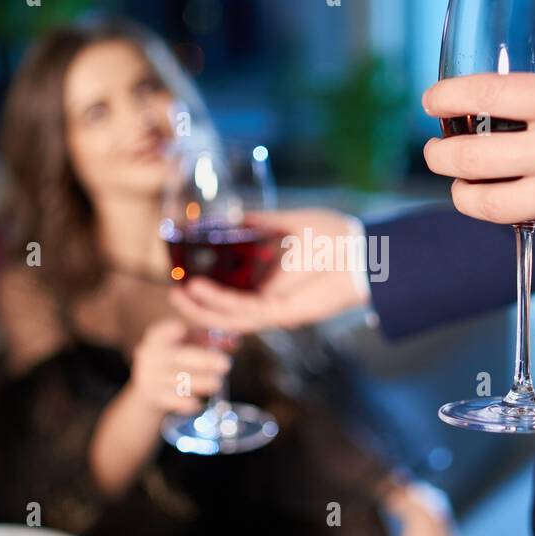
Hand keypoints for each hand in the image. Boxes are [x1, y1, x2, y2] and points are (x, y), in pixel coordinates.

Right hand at [127, 318, 231, 415]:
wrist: (149, 391)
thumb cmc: (175, 362)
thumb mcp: (186, 346)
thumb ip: (207, 342)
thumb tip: (234, 342)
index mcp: (156, 339)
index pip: (161, 332)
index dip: (170, 330)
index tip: (183, 328)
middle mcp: (149, 356)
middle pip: (178, 357)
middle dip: (203, 361)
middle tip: (226, 364)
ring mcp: (149, 377)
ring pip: (176, 380)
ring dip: (199, 383)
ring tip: (216, 384)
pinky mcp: (152, 396)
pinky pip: (170, 400)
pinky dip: (183, 403)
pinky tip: (196, 404)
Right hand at [168, 208, 369, 332]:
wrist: (361, 250)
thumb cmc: (335, 236)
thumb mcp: (288, 224)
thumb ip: (261, 223)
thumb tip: (235, 218)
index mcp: (271, 280)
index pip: (233, 291)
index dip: (208, 289)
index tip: (184, 276)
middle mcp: (271, 298)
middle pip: (225, 310)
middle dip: (197, 305)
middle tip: (173, 292)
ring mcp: (276, 309)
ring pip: (229, 317)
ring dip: (201, 307)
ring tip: (178, 294)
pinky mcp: (282, 315)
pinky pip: (243, 313)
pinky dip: (218, 303)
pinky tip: (199, 290)